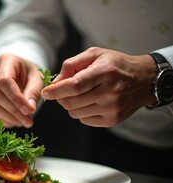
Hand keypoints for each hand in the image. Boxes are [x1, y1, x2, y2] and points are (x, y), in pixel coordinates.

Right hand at [0, 54, 43, 127]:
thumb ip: (34, 91)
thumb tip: (30, 109)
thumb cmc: (31, 74)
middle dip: (14, 111)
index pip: (5, 81)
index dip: (16, 98)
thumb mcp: (38, 78)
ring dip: (7, 117)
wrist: (22, 73)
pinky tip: (14, 122)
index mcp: (6, 60)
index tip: (29, 111)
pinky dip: (1, 119)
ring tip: (22, 122)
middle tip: (29, 122)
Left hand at [41, 47, 156, 126]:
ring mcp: (112, 108)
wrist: (144, 80)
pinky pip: (84, 120)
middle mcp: (110, 92)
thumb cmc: (116, 65)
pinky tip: (90, 102)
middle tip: (63, 91)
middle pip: (71, 102)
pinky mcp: (112, 120)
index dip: (56, 91)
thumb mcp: (95, 54)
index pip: (74, 86)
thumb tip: (55, 81)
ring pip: (75, 113)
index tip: (45, 92)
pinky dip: (81, 112)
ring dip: (71, 105)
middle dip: (61, 97)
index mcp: (105, 72)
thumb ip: (72, 64)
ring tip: (81, 94)